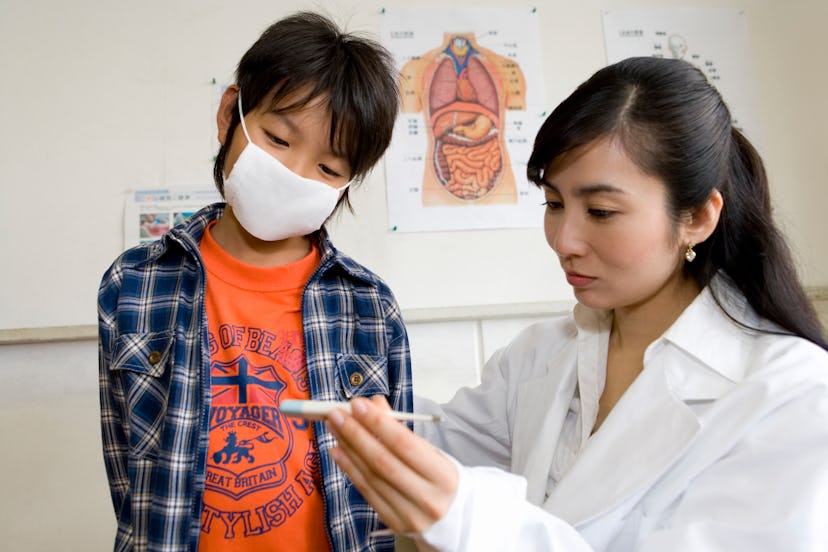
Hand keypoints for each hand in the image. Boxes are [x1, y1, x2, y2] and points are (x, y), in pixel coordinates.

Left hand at [327, 396, 458, 535]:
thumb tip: (374, 405)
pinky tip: (338, 451)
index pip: (404, 444)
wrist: (452, 515)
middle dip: (356, 434)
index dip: (378, 423)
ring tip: (334, 428)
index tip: (358, 405)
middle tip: (337, 414)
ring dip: (348, 449)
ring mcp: (409, 514)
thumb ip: (401, 427)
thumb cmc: (438, 476)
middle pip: (383, 461)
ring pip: (371, 476)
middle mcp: (428, 498)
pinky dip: (349, 469)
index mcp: (443, 476)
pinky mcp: (393, 522)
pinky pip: (366, 491)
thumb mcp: (429, 450)